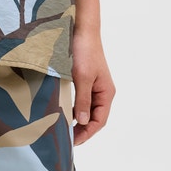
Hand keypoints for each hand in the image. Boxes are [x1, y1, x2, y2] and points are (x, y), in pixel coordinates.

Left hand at [71, 30, 115, 144]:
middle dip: (82, 129)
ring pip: (88, 109)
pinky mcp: (86, 80)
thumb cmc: (84, 51)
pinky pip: (82, 100)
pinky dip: (74, 108)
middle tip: (66, 139)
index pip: (99, 121)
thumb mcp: (82, 77)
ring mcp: (94, 86)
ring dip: (78, 120)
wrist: (81, 29)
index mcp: (106, 93)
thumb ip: (83, 100)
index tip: (73, 141)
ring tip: (65, 129)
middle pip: (94, 117)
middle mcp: (103, 91)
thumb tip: (82, 122)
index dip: (87, 133)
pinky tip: (64, 112)